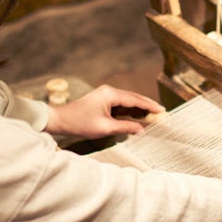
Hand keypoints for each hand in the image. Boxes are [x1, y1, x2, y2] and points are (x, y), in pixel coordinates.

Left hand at [44, 85, 164, 138]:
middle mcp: (109, 91)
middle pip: (134, 98)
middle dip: (147, 105)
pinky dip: (130, 109)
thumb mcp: (105, 128)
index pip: (135, 99)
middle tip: (161, 112)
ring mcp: (105, 94)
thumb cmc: (80, 123)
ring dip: (139, 107)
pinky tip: (137, 115)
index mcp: (111, 95)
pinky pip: (121, 103)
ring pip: (128, 100)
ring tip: (153, 115)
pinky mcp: (102, 100)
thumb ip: (125, 127)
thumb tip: (141, 129)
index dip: (150, 106)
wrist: (60, 120)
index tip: (162, 110)